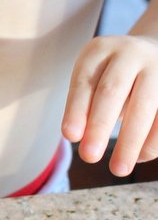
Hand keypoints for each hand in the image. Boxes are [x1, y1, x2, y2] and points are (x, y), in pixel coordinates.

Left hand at [62, 33, 157, 175]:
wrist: (151, 54)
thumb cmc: (111, 76)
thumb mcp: (93, 79)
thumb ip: (84, 105)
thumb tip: (78, 136)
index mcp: (100, 50)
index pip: (85, 81)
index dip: (77, 109)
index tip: (71, 137)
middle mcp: (130, 54)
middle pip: (112, 91)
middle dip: (100, 126)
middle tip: (89, 157)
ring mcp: (157, 67)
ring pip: (145, 105)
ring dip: (131, 140)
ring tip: (118, 170)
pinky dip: (153, 140)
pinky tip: (140, 157)